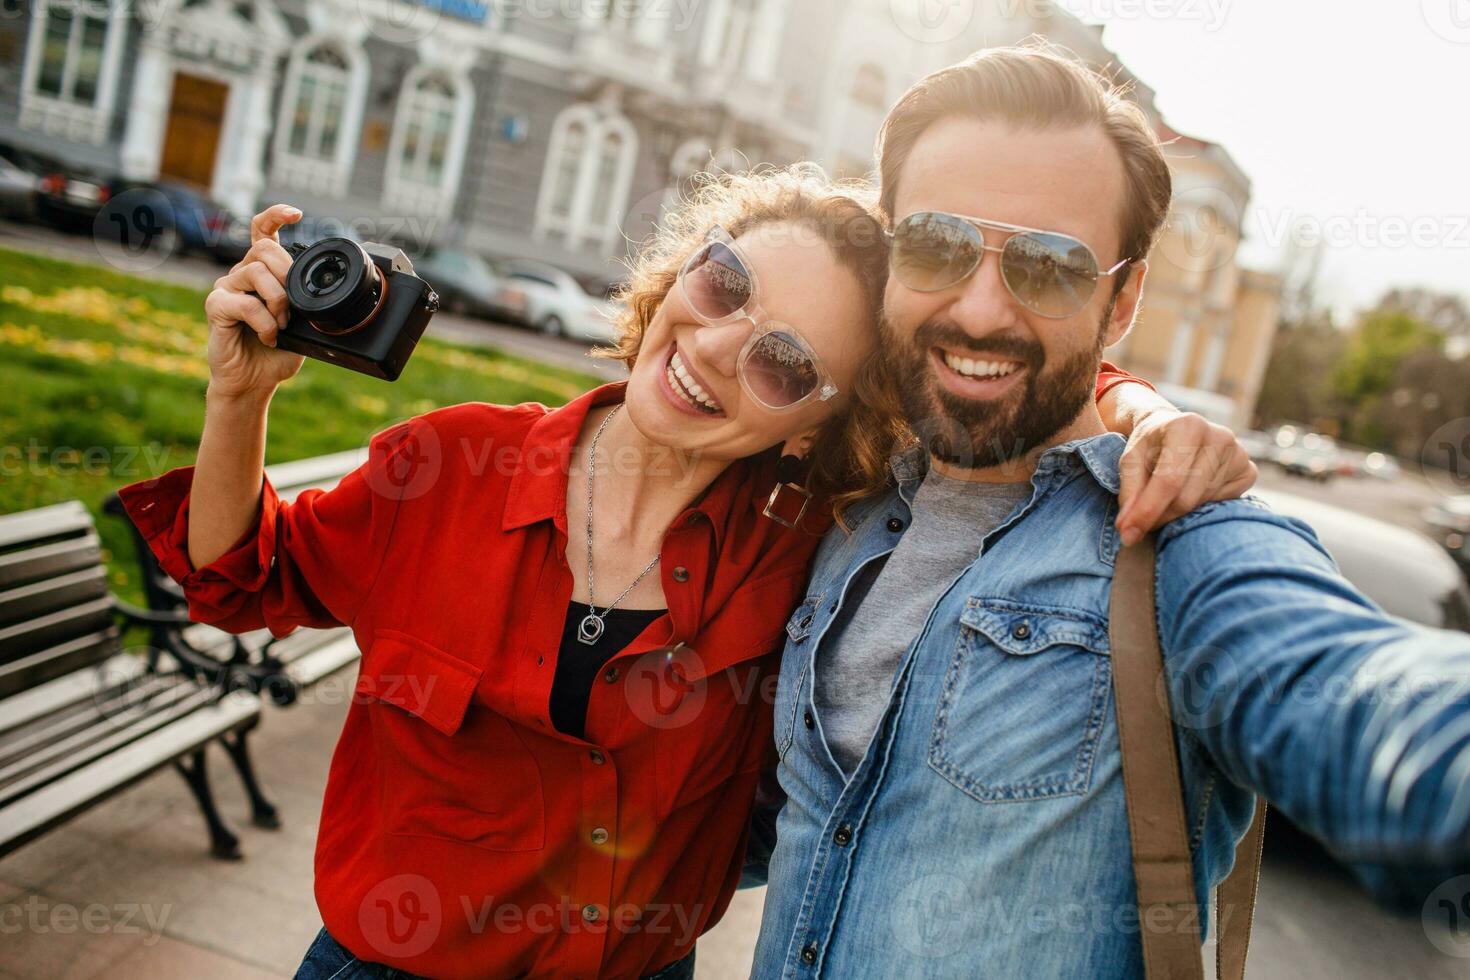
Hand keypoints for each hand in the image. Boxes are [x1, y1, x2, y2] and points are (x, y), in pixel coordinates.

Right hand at [204, 204, 305, 398]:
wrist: (254, 381)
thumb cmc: (276, 351)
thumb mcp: (302, 322)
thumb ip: (307, 301)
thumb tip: (331, 292)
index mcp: (261, 271)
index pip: (262, 230)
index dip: (276, 216)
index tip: (296, 214)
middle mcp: (241, 273)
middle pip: (264, 249)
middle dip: (288, 273)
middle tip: (294, 305)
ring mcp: (226, 287)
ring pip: (256, 273)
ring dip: (279, 302)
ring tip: (282, 325)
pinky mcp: (216, 306)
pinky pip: (247, 304)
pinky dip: (265, 322)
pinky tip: (269, 336)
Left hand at [1116, 410, 1256, 544]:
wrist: (1176, 428)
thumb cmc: (1151, 444)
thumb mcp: (1131, 460)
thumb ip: (1129, 493)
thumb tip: (1129, 532)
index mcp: (1188, 426)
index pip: (1169, 480)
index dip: (1148, 510)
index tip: (1129, 535)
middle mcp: (1220, 436)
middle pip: (1187, 498)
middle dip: (1161, 515)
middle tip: (1145, 518)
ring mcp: (1239, 454)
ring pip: (1202, 504)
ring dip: (1179, 511)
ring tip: (1168, 496)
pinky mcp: (1249, 471)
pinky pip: (1222, 504)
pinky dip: (1202, 505)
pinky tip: (1192, 489)